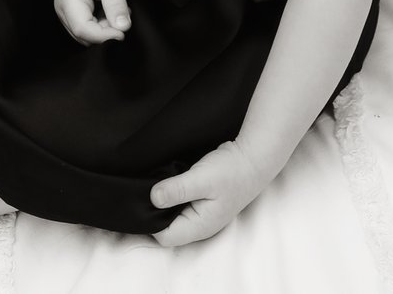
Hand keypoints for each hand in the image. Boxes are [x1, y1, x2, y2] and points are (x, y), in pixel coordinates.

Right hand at [52, 0, 130, 44]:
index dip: (105, 36)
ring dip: (103, 28)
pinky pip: (86, 26)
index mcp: (68, 0)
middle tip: (121, 13)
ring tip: (115, 8)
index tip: (123, 31)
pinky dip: (100, 24)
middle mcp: (62, 9)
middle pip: (84, 35)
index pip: (84, 30)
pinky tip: (109, 9)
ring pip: (86, 33)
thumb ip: (115, 2)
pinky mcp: (70, 11)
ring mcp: (64, 11)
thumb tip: (123, 28)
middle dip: (105, 31)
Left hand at [150, 141, 275, 246]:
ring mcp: (202, 215)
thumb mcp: (201, 178)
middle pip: (167, 229)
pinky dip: (172, 198)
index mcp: (199, 226)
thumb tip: (153, 198)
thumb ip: (177, 190)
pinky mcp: (202, 203)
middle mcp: (200, 225)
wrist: (253, 158)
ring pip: (173, 217)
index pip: (164, 236)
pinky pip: (180, 207)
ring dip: (163, 205)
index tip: (139, 201)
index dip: (148, 221)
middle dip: (154, 214)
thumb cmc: (231, 170)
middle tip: (143, 192)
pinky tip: (167, 185)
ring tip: (153, 186)